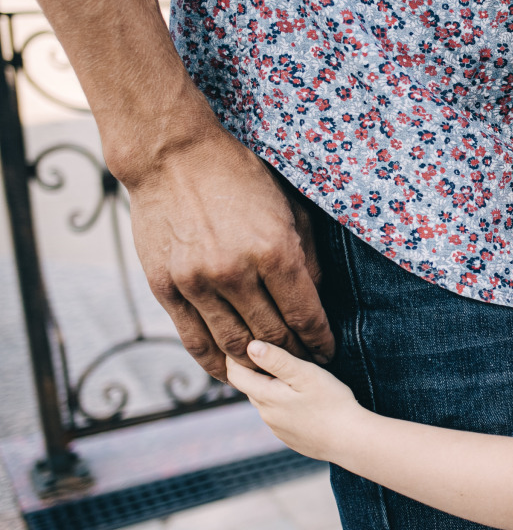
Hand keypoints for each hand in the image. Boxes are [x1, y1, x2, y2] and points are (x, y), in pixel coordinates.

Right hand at [128, 127, 333, 380]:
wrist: (171, 157)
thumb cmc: (239, 177)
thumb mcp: (288, 210)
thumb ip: (305, 259)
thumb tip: (315, 301)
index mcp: (274, 251)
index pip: (305, 315)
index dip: (321, 340)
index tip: (329, 351)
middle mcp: (236, 273)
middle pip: (273, 336)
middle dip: (295, 356)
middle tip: (306, 366)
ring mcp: (197, 283)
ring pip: (235, 344)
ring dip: (258, 365)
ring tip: (273, 373)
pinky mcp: (166, 288)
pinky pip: (194, 339)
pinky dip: (215, 362)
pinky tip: (231, 371)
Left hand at [227, 340, 361, 461]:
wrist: (351, 441)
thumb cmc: (332, 404)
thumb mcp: (306, 374)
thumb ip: (277, 360)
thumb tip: (249, 346)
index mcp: (266, 397)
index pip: (234, 374)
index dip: (235, 356)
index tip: (246, 341)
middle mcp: (266, 415)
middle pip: (250, 386)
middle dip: (257, 370)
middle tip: (275, 353)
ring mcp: (277, 428)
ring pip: (266, 401)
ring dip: (273, 388)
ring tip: (294, 377)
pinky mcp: (290, 437)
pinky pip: (280, 416)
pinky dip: (286, 404)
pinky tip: (306, 401)